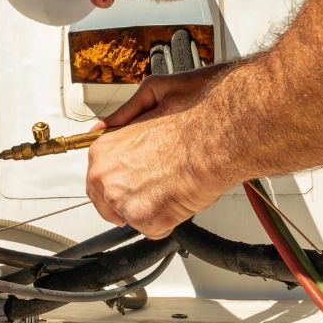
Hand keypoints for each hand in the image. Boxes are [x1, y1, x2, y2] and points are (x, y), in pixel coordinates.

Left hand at [85, 65, 234, 237]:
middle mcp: (106, 177)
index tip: (136, 175)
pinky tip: (180, 197)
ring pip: (130, 215)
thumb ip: (124, 113)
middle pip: (108, 200)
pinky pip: (152, 229)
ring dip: (150, 207)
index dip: (121, 175)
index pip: (99, 174)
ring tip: (173, 185)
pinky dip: (168, 220)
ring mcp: (124, 201)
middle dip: (131, 195)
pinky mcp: (147, 220)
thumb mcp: (152, 93)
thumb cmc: (196, 112)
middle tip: (158, 183)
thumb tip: (107, 125)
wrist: (222, 133)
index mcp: (103, 149)